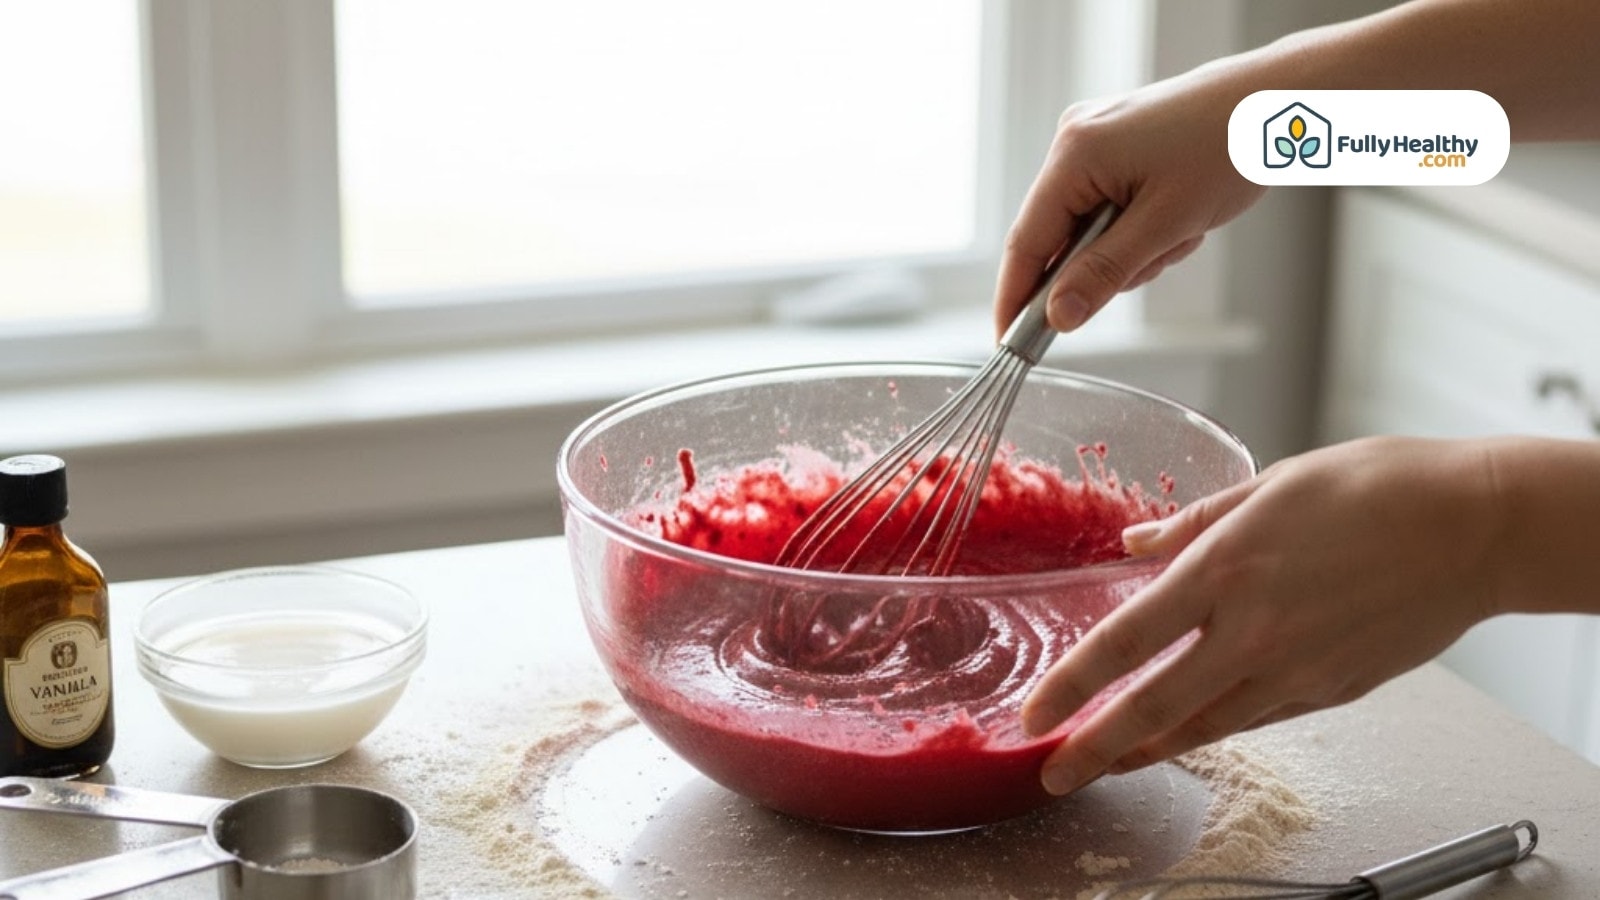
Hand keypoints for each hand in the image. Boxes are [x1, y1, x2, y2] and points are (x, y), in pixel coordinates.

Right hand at [993, 58, 1266, 336]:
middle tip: (1159, 256)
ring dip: (1133, 247)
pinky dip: (1141, 226)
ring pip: (1090, 229)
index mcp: (1075, 153)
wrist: (1279, 101)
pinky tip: (1179, 213)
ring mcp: (1096, 140)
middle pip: (1060, 238)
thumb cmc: (1230, 145)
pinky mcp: (1118, 146)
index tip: (1011, 343)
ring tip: (1182, 227)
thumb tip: (1058, 317)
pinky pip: (1110, 208)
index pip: (1026, 242)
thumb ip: (1104, 273)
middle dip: (1106, 264)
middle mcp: (1075, 141)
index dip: (1016, 298)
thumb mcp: (1166, 223)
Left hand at [1020, 436, 1503, 794]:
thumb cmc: (1378, 489)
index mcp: (1224, 569)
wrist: (1475, 527)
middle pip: (1153, 705)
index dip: (1070, 684)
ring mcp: (1295, 669)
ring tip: (1108, 762)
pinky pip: (1255, 719)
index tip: (1034, 713)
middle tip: (1054, 772)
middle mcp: (1251, 630)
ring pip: (1204, 725)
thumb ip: (1191, 524)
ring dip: (1147, 749)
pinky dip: (1212, 731)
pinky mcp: (1332, 690)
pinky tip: (1186, 734)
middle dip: (1094, 747)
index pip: (1124, 641)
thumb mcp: (1268, 486)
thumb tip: (1134, 544)